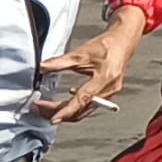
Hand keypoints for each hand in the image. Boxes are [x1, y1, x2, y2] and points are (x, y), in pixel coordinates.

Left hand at [33, 11, 149, 123]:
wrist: (122, 43)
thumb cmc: (106, 46)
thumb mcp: (81, 53)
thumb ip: (60, 62)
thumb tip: (41, 67)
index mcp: (104, 79)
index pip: (82, 100)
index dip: (66, 111)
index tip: (53, 118)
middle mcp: (108, 90)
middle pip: (81, 110)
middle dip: (58, 112)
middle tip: (38, 108)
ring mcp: (109, 94)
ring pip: (83, 111)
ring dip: (64, 112)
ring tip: (45, 107)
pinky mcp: (106, 95)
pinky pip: (88, 107)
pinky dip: (74, 108)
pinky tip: (64, 102)